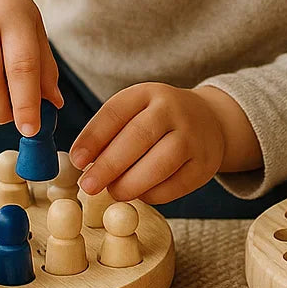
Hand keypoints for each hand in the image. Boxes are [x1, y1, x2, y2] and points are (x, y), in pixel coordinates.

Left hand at [69, 83, 225, 204]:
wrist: (209, 121)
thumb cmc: (158, 120)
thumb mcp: (135, 111)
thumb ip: (109, 132)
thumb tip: (82, 163)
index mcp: (148, 92)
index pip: (116, 111)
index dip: (93, 137)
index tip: (77, 160)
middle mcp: (172, 110)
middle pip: (138, 136)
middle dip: (109, 165)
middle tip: (88, 185)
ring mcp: (192, 136)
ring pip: (160, 163)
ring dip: (130, 183)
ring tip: (113, 191)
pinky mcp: (204, 164)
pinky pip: (174, 186)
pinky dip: (152, 195)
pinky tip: (139, 193)